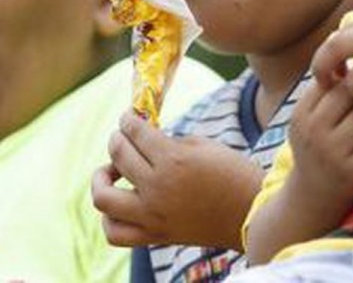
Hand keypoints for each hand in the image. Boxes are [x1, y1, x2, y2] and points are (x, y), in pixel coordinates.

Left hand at [91, 110, 261, 249]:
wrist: (251, 214)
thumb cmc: (232, 173)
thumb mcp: (200, 145)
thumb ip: (167, 140)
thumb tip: (141, 135)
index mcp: (172, 160)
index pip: (134, 132)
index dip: (127, 119)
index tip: (128, 116)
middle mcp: (158, 188)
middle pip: (117, 154)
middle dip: (117, 138)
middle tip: (124, 137)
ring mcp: (153, 215)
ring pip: (103, 198)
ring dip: (101, 179)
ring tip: (112, 172)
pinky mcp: (156, 235)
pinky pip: (115, 233)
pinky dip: (109, 219)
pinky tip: (119, 203)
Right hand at [287, 80, 352, 220]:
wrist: (311, 197)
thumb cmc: (315, 149)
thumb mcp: (307, 122)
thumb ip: (322, 95)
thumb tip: (345, 62)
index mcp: (300, 116)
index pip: (328, 80)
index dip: (348, 77)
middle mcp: (314, 132)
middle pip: (349, 93)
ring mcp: (334, 153)